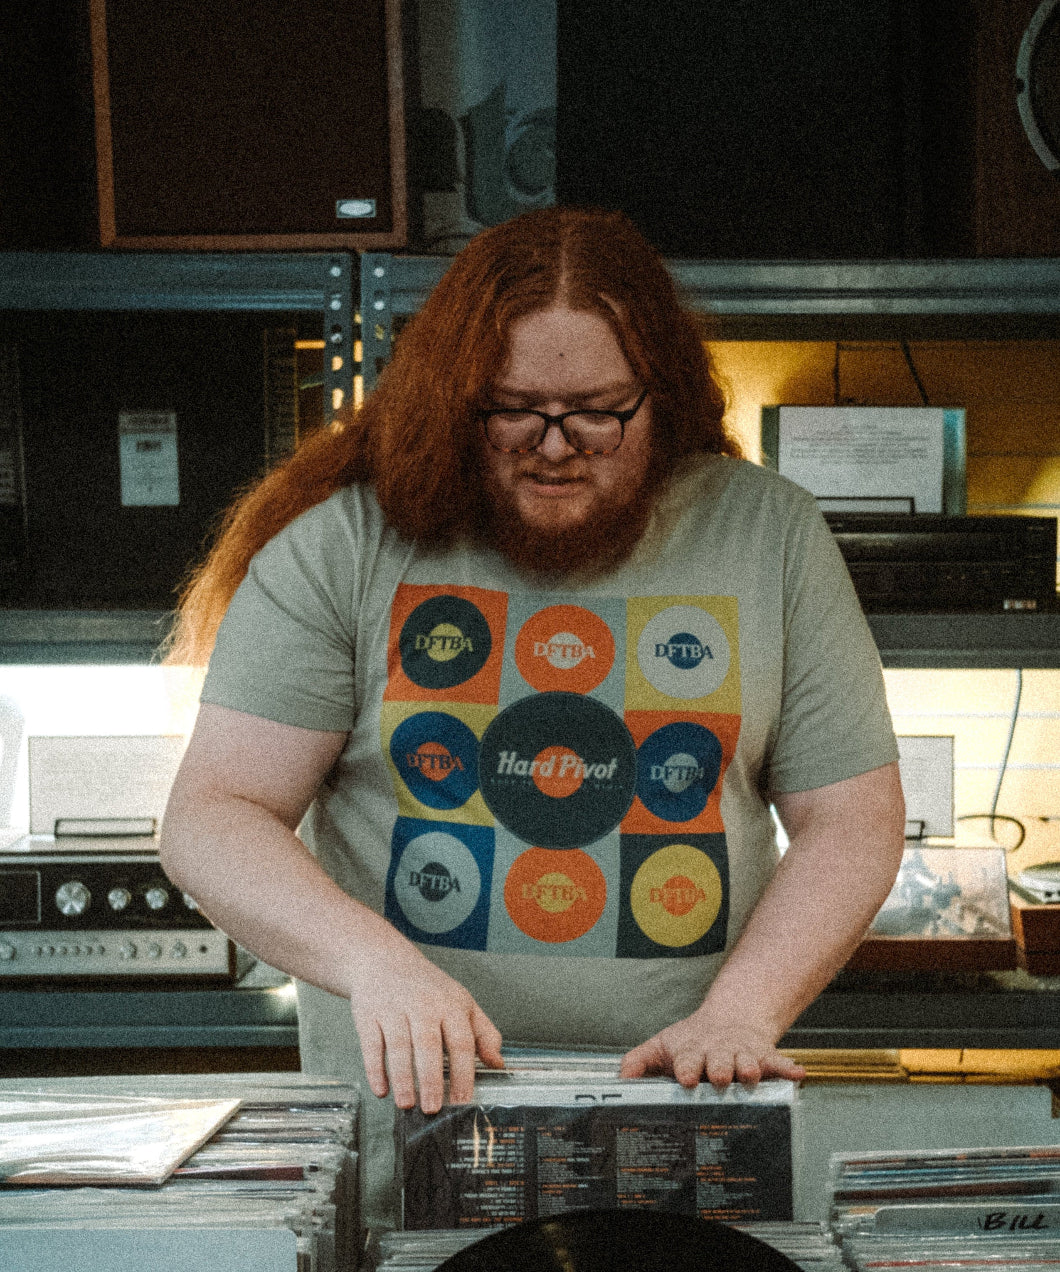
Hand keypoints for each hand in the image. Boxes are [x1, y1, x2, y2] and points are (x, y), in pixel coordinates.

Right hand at [347, 941, 503, 1113]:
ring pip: (399, 1047)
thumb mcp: (462, 1002)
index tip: (462, 1099)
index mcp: (451, 1005)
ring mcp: (394, 1009)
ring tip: (407, 1104)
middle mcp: (423, 1006)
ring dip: (403, 1079)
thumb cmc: (428, 988)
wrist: (384, 959)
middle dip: (430, 1080)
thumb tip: (497, 1063)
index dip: (462, 1073)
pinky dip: (375, 1069)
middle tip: (433, 1108)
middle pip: (428, 1045)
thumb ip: (484, 1033)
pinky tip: (381, 1090)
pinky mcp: (368, 1014)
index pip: (461, 1041)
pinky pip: (371, 1045)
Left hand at [619, 1006, 805, 1090]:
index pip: (687, 1060)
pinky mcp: (762, 1056)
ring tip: (751, 1073)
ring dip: (748, 1067)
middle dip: (718, 1069)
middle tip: (718, 1076)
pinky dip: (787, 1068)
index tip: (684, 1077)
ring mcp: (741, 1054)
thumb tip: (619, 1078)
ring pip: (746, 1061)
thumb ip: (639, 1062)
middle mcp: (718, 1054)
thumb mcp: (662, 1047)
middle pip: (718, 1062)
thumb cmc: (693, 1041)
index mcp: (692, 1053)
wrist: (730, 1019)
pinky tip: (797, 1073)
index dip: (686, 1068)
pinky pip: (777, 1062)